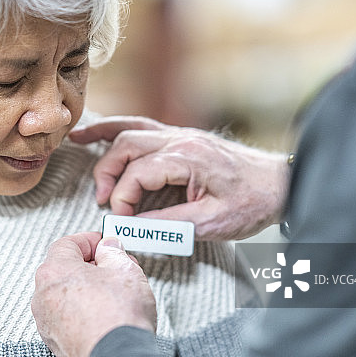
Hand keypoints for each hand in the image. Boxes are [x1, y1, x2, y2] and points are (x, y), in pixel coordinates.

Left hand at [31, 232, 156, 356]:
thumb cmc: (118, 317)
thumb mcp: (124, 270)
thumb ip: (113, 252)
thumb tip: (108, 248)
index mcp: (54, 270)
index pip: (67, 244)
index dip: (89, 241)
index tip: (105, 244)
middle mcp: (42, 295)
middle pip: (63, 269)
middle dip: (90, 265)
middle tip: (113, 268)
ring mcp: (46, 321)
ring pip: (64, 295)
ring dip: (85, 289)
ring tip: (113, 293)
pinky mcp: (55, 342)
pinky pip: (66, 317)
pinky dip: (82, 311)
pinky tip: (104, 314)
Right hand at [71, 116, 289, 240]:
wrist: (280, 183)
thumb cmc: (251, 203)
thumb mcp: (211, 224)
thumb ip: (168, 226)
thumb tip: (132, 229)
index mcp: (188, 158)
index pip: (138, 173)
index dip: (124, 198)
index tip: (125, 219)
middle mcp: (180, 139)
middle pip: (127, 146)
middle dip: (108, 173)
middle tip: (104, 200)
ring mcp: (180, 134)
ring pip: (131, 130)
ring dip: (103, 140)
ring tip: (75, 142)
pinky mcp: (181, 138)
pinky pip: (142, 127)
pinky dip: (117, 128)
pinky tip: (98, 131)